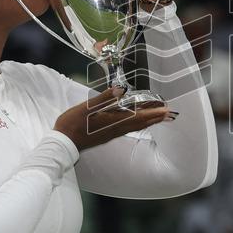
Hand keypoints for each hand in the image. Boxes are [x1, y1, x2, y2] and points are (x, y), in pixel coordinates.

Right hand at [54, 87, 174, 151]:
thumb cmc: (72, 124)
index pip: (137, 116)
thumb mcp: (86, 108)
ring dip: (148, 121)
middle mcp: (115, 129)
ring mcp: (111, 133)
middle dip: (154, 118)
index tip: (165, 110)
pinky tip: (138, 123)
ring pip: (134, 126)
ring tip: (159, 118)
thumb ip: (103, 98)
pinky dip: (137, 125)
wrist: (63, 143)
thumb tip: (120, 89)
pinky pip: (127, 129)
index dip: (152, 113)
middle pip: (139, 123)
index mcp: (111, 121)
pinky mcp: (106, 135)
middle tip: (169, 113)